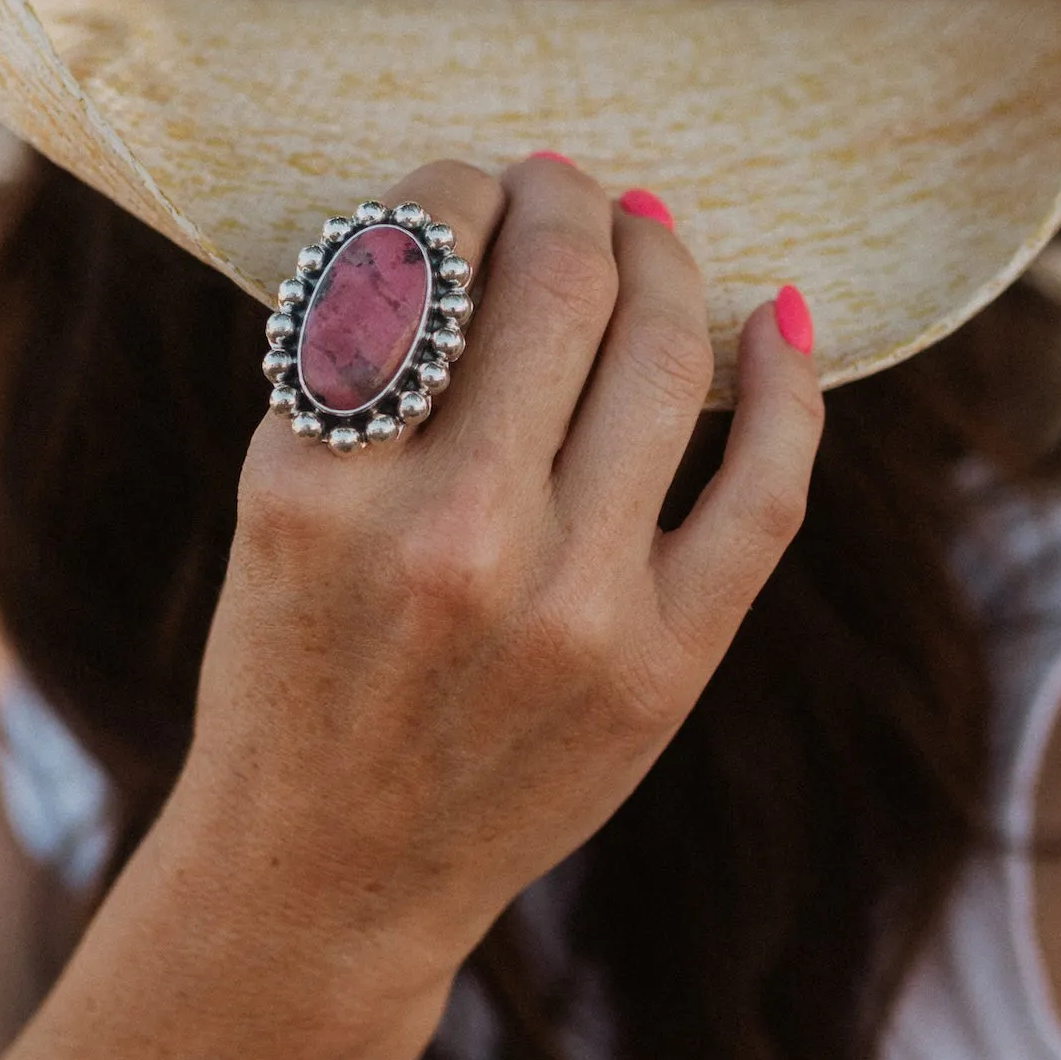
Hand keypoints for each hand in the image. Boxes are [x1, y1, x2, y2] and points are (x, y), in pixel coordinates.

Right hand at [162, 154, 823, 1027]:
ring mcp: (568, 608)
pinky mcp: (662, 667)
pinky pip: (765, 488)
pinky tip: (779, 317)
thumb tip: (487, 213)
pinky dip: (788, 384)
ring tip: (646, 234)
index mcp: (320, 487)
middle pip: (559, 292)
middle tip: (569, 187)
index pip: (421, 260)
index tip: (474, 182)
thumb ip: (357, 373)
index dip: (462, 187)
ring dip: (665, 263)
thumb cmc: (294, 667)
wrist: (329, 876)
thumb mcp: (272, 509)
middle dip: (571, 206)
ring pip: (663, 361)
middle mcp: (447, 539)